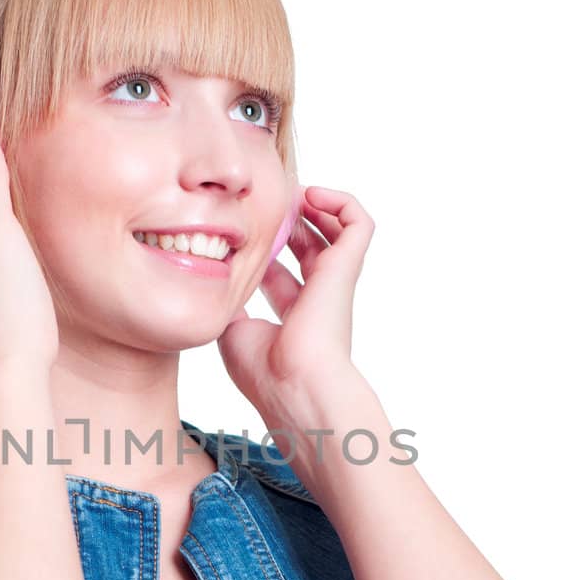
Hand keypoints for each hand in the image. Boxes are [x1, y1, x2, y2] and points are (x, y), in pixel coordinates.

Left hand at [216, 186, 374, 410]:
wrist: (294, 385)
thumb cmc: (264, 372)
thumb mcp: (232, 333)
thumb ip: (229, 305)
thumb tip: (218, 285)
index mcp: (292, 317)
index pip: (281, 274)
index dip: (264, 250)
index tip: (242, 234)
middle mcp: (317, 298)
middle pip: (309, 247)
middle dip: (288, 222)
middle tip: (266, 206)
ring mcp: (334, 282)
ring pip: (337, 232)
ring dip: (315, 206)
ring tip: (291, 194)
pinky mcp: (346, 267)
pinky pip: (359, 223)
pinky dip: (341, 202)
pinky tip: (310, 196)